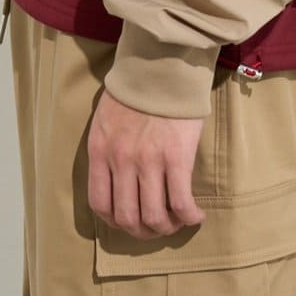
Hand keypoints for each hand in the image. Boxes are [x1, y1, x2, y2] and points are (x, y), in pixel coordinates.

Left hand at [87, 88, 207, 238]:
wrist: (162, 64)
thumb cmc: (136, 89)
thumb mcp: (107, 119)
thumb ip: (108, 149)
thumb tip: (117, 178)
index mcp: (100, 151)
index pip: (100, 204)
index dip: (116, 222)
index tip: (131, 222)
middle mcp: (120, 161)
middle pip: (127, 218)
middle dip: (143, 232)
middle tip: (157, 227)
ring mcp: (148, 161)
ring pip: (154, 216)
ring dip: (167, 228)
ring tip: (178, 222)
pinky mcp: (176, 157)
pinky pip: (181, 202)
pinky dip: (189, 217)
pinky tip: (196, 215)